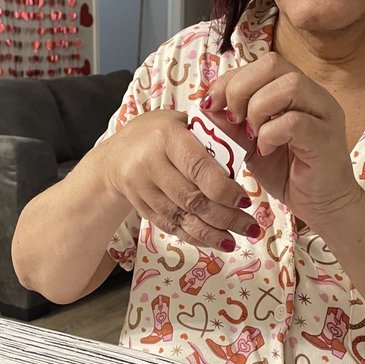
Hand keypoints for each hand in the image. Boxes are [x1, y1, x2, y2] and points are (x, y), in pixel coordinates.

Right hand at [100, 109, 260, 251]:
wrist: (114, 157)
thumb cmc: (156, 134)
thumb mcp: (180, 121)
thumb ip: (209, 133)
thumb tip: (247, 142)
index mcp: (165, 137)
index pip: (198, 168)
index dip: (223, 189)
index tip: (245, 200)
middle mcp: (150, 164)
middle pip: (192, 199)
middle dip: (225, 217)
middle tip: (250, 227)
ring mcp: (143, 190)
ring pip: (182, 218)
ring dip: (212, 233)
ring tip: (235, 241)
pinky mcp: (142, 208)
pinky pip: (171, 227)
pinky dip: (195, 237)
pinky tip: (214, 242)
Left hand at [205, 53, 362, 228]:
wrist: (321, 205)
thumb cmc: (287, 172)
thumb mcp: (249, 145)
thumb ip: (231, 125)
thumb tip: (205, 107)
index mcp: (294, 90)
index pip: (260, 64)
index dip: (229, 80)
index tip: (211, 105)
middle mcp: (313, 94)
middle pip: (273, 64)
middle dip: (241, 89)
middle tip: (233, 120)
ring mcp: (324, 113)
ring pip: (289, 85)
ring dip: (258, 109)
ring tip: (251, 135)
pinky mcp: (326, 138)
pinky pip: (296, 121)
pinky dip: (271, 134)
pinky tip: (265, 150)